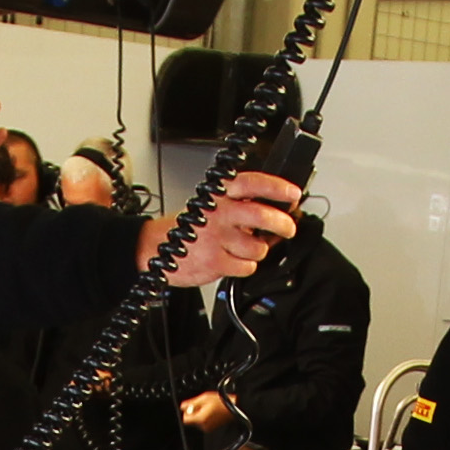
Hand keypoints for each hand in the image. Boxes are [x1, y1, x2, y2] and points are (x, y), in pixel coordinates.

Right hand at [148, 172, 298, 288]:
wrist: (157, 248)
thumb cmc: (191, 227)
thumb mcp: (213, 205)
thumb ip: (243, 206)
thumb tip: (279, 212)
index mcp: (219, 194)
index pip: (252, 183)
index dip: (276, 187)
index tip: (293, 194)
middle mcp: (218, 213)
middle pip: (261, 216)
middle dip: (282, 224)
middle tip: (288, 228)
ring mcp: (216, 239)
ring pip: (257, 247)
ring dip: (258, 250)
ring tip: (245, 248)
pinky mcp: (214, 262)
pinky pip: (246, 267)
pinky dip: (245, 266)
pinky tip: (232, 259)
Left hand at [177, 388, 231, 429]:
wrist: (236, 408)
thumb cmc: (223, 402)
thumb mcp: (204, 398)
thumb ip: (191, 403)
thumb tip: (182, 407)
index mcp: (200, 419)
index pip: (185, 420)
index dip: (187, 412)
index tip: (191, 407)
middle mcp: (203, 426)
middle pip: (191, 421)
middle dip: (194, 413)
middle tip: (203, 405)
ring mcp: (208, 428)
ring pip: (197, 422)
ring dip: (200, 415)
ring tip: (209, 408)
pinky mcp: (212, 428)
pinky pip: (204, 423)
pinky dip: (205, 417)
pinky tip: (212, 412)